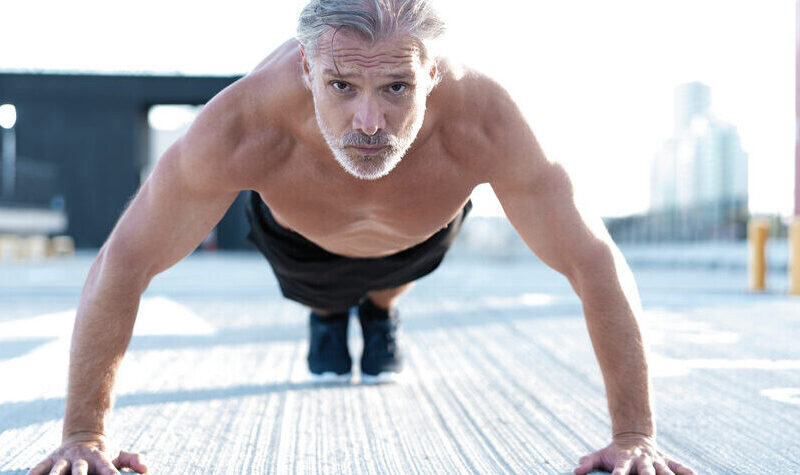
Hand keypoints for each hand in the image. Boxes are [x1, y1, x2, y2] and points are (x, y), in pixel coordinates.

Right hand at [26, 433, 147, 474]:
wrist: (84, 436)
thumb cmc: (105, 452)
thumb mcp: (120, 454)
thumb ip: (133, 460)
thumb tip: (146, 470)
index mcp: (99, 457)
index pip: (106, 468)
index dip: (111, 474)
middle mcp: (81, 458)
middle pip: (79, 470)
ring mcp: (65, 457)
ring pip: (58, 469)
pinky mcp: (51, 458)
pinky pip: (40, 466)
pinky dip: (34, 472)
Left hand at [573, 433, 694, 474]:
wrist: (633, 437)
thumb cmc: (614, 452)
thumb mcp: (600, 455)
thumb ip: (589, 463)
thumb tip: (575, 471)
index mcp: (625, 461)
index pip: (621, 470)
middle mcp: (642, 462)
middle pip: (647, 472)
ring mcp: (655, 461)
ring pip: (664, 470)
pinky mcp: (666, 460)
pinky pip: (678, 466)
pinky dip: (686, 470)